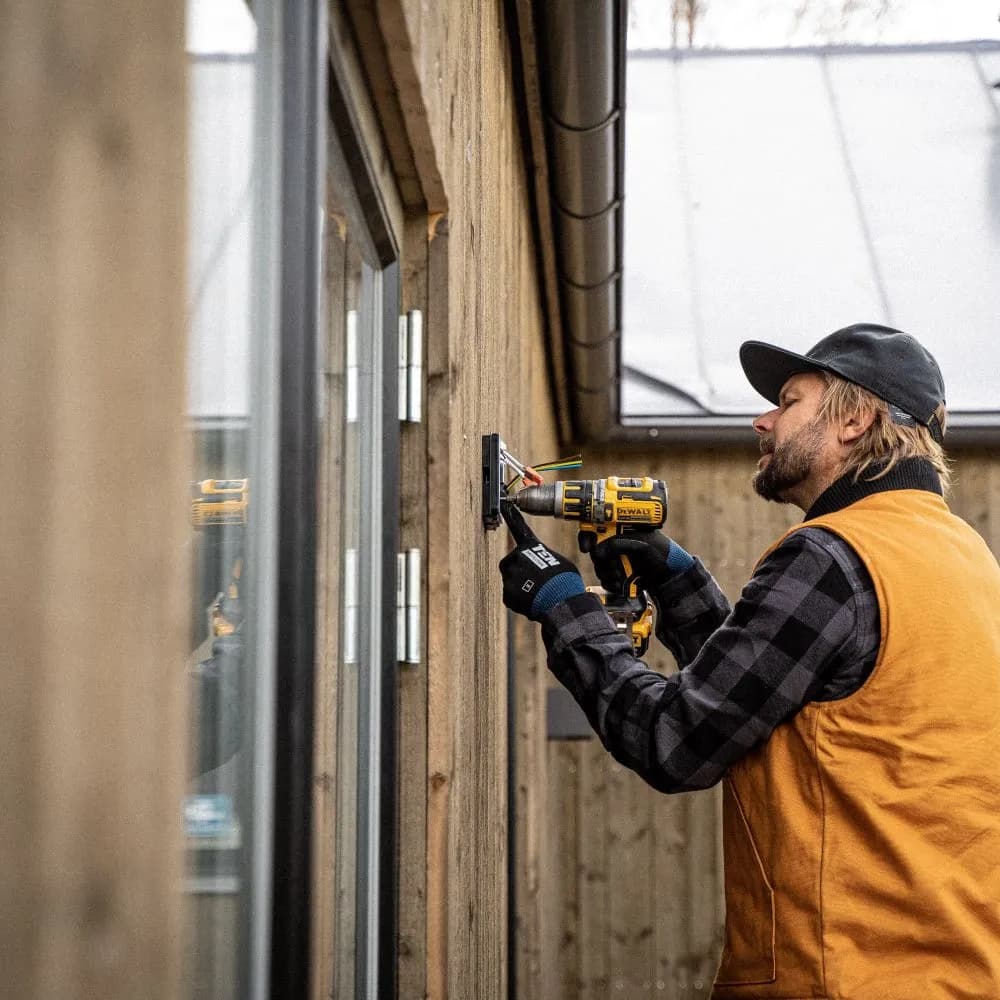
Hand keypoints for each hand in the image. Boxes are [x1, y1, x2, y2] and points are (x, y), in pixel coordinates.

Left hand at [499, 502, 584, 619]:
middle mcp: (517, 558)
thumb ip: (544, 558)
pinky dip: (519, 599)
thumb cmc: (565, 582)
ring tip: (537, 592)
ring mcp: (510, 576)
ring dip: (521, 585)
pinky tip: (533, 601)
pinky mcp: (507, 593)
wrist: (562, 601)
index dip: (512, 517)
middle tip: (535, 580)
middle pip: (512, 562)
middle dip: (519, 570)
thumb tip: (542, 564)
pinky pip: (511, 595)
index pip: (519, 528)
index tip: (505, 506)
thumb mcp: (559, 562)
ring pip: (511, 580)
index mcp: (531, 547)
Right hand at [587, 529, 692, 593]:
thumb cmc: (661, 553)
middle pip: (594, 550)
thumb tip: (597, 551)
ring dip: (607, 573)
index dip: (586, 536)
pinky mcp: (617, 575)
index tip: (587, 547)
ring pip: (598, 567)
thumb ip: (619, 544)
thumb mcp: (642, 544)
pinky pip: (605, 580)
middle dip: (601, 561)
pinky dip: (611, 583)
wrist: (670, 575)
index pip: (595, 527)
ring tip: (621, 576)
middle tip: (613, 565)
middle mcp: (615, 543)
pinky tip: (621, 584)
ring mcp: (616, 560)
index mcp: (621, 529)